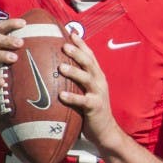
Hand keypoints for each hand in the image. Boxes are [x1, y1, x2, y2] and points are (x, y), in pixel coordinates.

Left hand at [58, 32, 120, 148]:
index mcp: (97, 75)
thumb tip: (56, 68)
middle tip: (64, 45)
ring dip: (74, 72)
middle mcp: (99, 81)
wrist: (105, 130)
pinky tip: (61, 96)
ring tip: (61, 67)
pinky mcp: (95, 107)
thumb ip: (76, 80)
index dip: (81, 43)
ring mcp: (98, 93)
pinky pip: (83, 101)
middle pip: (89, 62)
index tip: (70, 32)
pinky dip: (72, 98)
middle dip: (77, 52)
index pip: (89, 55)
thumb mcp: (86, 90)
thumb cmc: (90, 109)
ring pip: (87, 78)